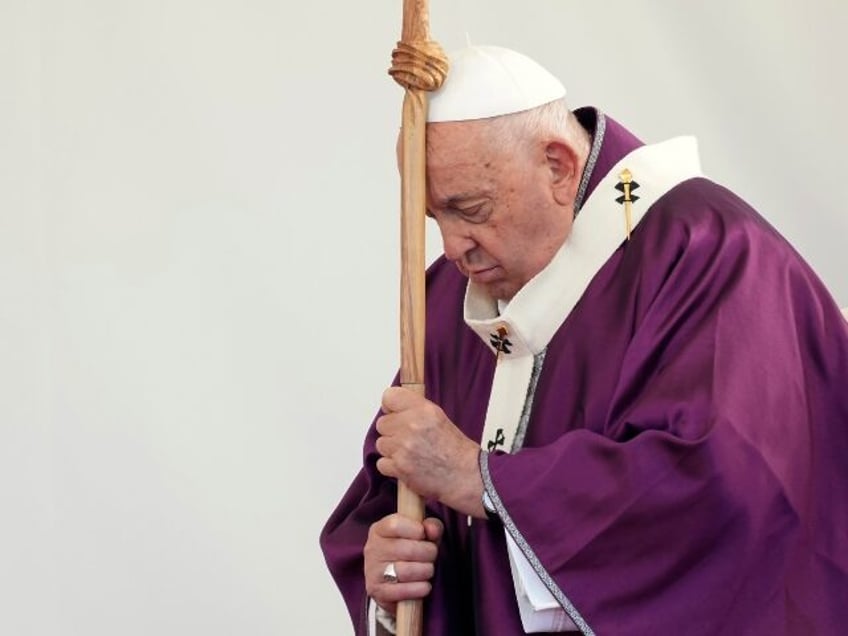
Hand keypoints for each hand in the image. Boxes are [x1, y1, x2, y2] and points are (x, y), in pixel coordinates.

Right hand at [364, 514, 443, 615]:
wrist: (392, 580)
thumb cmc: (410, 551)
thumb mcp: (421, 534)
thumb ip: (431, 526)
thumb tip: (433, 530)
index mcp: (379, 530)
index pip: (395, 525)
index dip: (416, 530)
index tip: (424, 534)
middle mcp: (372, 549)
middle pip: (408, 550)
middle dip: (429, 553)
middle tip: (432, 555)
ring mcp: (373, 572)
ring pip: (408, 572)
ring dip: (426, 571)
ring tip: (428, 569)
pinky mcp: (377, 592)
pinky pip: (404, 591)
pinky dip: (420, 589)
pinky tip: (424, 585)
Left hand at [375, 386, 484, 515]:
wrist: (465, 475)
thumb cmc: (455, 449)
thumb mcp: (438, 417)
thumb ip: (415, 410)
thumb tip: (393, 409)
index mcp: (423, 409)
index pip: (389, 397)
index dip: (390, 407)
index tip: (395, 414)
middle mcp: (411, 425)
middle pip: (382, 423)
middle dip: (392, 432)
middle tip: (407, 439)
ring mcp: (403, 447)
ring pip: (381, 444)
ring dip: (391, 450)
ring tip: (409, 454)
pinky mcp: (399, 467)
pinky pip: (381, 463)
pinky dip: (391, 467)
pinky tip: (406, 466)